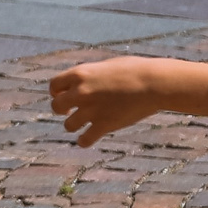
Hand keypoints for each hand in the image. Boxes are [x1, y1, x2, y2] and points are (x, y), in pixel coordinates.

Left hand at [49, 56, 207, 145]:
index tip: (63, 96)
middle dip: (62, 110)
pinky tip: (86, 139)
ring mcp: (92, 110)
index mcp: (80, 74)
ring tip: (82, 125)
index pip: (54, 85)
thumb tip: (82, 82)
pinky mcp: (104, 125)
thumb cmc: (134, 70)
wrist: (153, 83)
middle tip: (71, 111)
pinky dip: (83, 141)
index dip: (57, 92)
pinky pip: (84, 140)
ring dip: (74, 125)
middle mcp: (81, 92)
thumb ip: (90, 76)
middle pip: (56, 106)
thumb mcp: (106, 66)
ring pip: (68, 125)